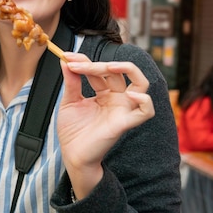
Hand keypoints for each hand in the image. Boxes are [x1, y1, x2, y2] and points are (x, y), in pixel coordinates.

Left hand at [57, 52, 153, 196]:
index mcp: (105, 93)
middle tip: (75, 64)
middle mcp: (117, 98)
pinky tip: (130, 94)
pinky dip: (144, 100)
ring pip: (141, 83)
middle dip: (96, 64)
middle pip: (116, 72)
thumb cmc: (73, 131)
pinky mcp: (125, 123)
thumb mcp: (69, 102)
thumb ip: (71, 81)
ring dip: (129, 69)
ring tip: (110, 66)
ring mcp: (123, 109)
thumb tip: (65, 60)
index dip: (84, 60)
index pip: (100, 70)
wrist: (72, 155)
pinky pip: (146, 111)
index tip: (66, 57)